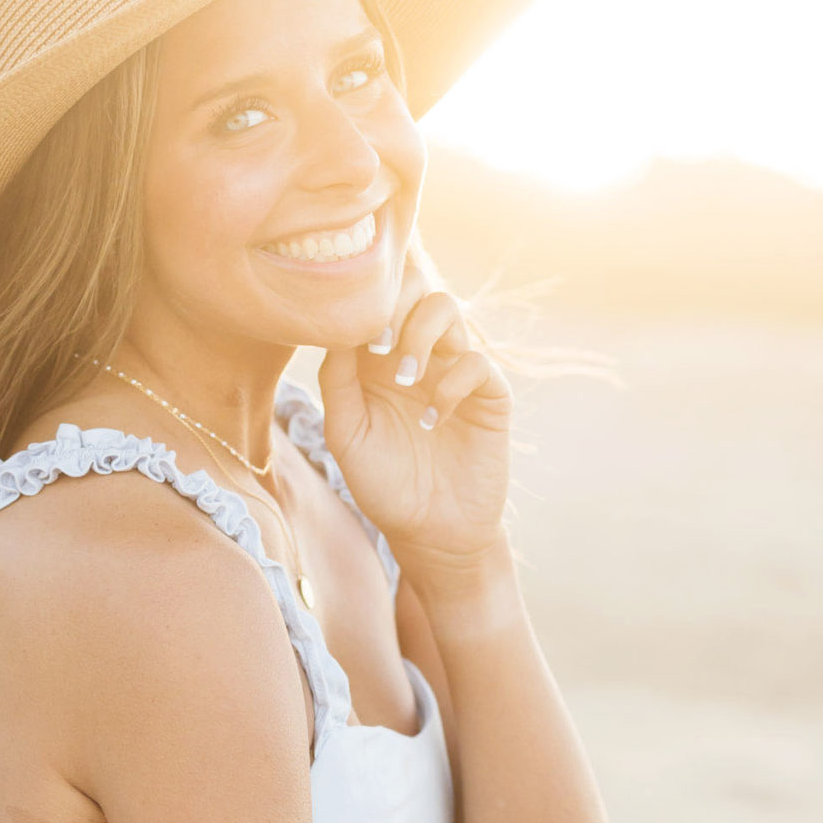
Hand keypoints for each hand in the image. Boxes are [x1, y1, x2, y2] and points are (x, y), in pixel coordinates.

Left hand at [316, 239, 511, 577]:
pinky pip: (476, 361)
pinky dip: (452, 384)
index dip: (361, 305)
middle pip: (410, 289)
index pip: (372, 304)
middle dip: (393, 308)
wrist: (431, 533)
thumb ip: (336, 382)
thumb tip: (333, 330)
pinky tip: (434, 420)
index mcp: (377, 360)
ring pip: (446, 308)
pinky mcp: (489, 394)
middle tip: (379, 348)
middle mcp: (417, 355)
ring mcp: (453, 369)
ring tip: (406, 379)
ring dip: (421, 335)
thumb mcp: (346, 435)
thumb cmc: (383, 486)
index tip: (353, 337)